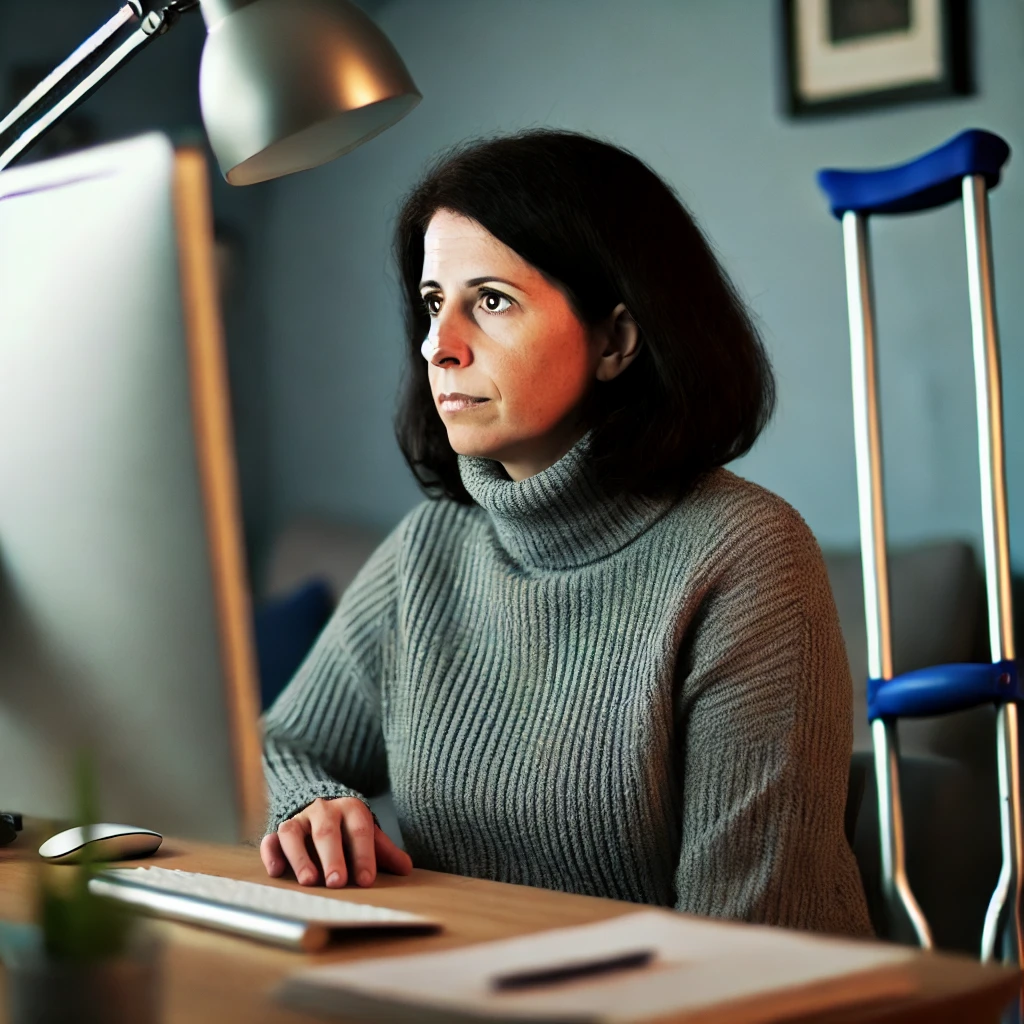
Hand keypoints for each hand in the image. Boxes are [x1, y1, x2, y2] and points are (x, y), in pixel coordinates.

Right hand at [260, 796, 412, 887]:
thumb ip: (385, 851)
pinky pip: (271, 840)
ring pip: (294, 833)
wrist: (321, 804)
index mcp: (351, 808)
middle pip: (327, 831)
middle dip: (333, 857)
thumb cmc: (349, 828)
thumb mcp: (368, 834)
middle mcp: (323, 809)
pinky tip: (277, 872)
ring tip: (309, 881)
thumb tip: (406, 869)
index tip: (366, 880)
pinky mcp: (278, 830)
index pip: (359, 830)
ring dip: (300, 857)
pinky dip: (271, 854)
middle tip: (338, 882)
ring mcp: (299, 819)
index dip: (364, 855)